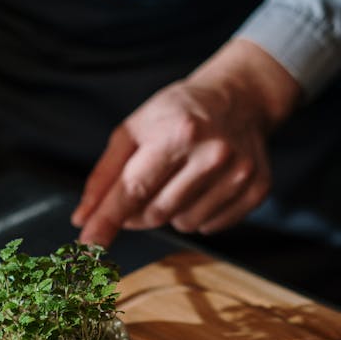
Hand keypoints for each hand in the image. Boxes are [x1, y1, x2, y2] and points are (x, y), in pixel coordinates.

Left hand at [72, 40, 300, 247]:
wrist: (240, 96)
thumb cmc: (178, 113)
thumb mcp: (134, 130)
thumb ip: (105, 176)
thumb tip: (83, 218)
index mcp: (178, 133)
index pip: (134, 189)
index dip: (107, 219)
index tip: (88, 243)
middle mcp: (213, 154)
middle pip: (156, 213)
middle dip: (139, 213)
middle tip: (142, 189)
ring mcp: (239, 173)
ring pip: (183, 225)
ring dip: (171, 213)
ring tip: (180, 179)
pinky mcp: (257, 189)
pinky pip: (211, 227)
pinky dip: (198, 214)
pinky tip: (203, 186)